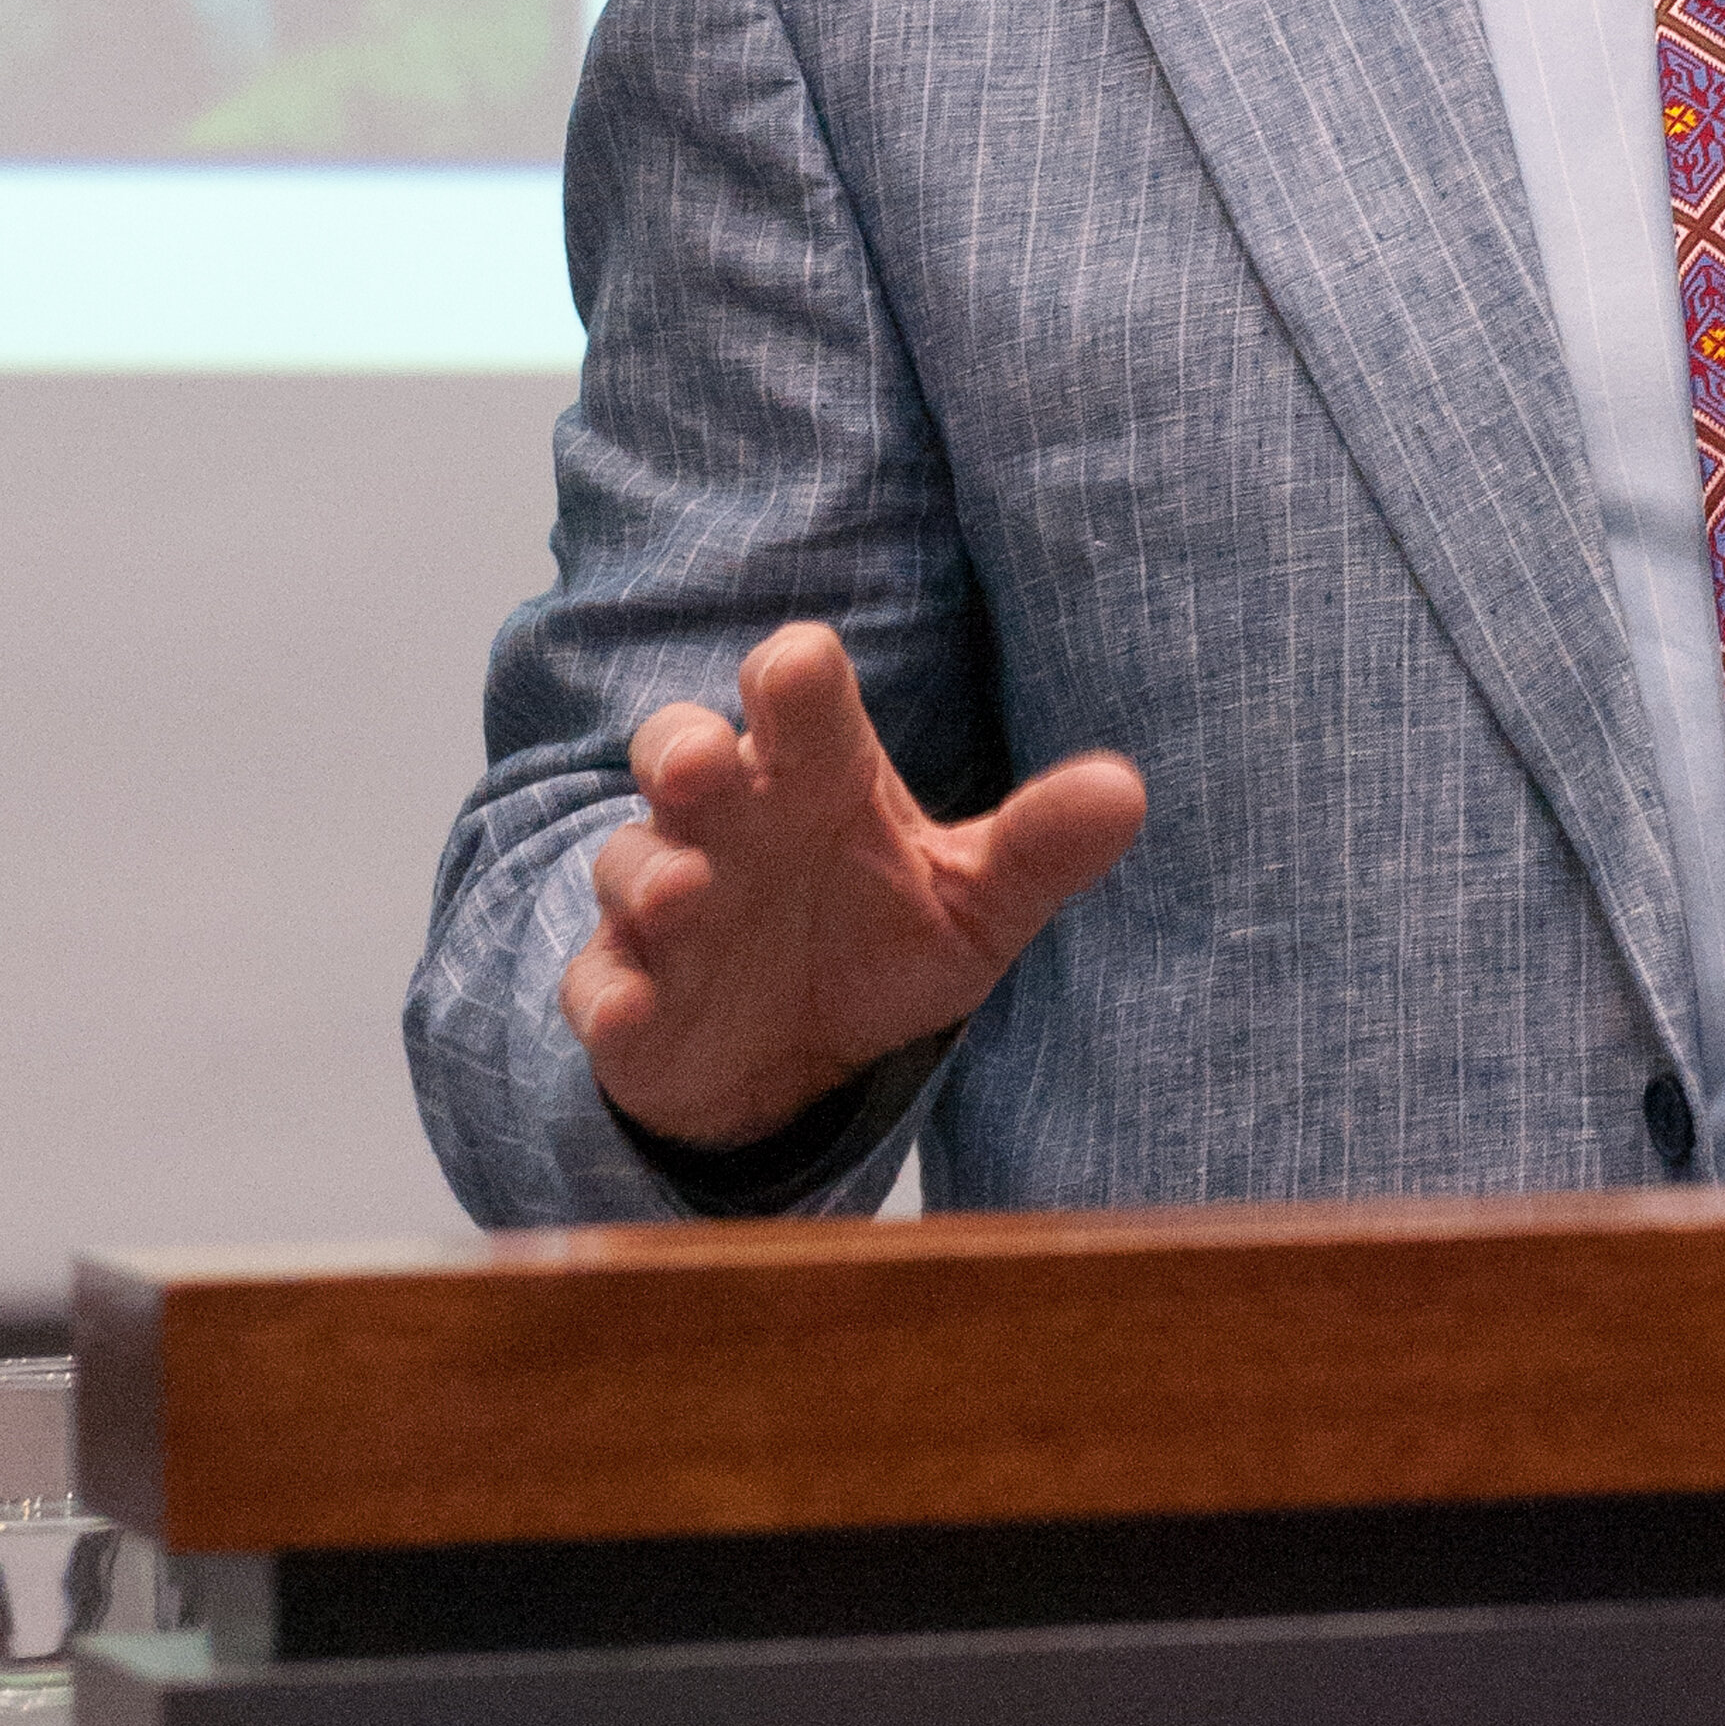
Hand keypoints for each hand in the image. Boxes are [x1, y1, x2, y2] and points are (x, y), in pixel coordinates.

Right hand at [562, 619, 1145, 1150]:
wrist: (795, 1055)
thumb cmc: (876, 937)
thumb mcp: (972, 900)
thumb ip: (1038, 848)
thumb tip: (1126, 793)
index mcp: (813, 774)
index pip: (797, 694)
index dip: (791, 676)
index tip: (794, 670)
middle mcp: (728, 820)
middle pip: (679, 749)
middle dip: (683, 750)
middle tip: (706, 764)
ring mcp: (666, 904)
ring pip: (633, 862)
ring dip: (652, 875)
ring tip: (685, 895)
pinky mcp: (628, 992)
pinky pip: (598, 985)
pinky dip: (607, 994)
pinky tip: (628, 1008)